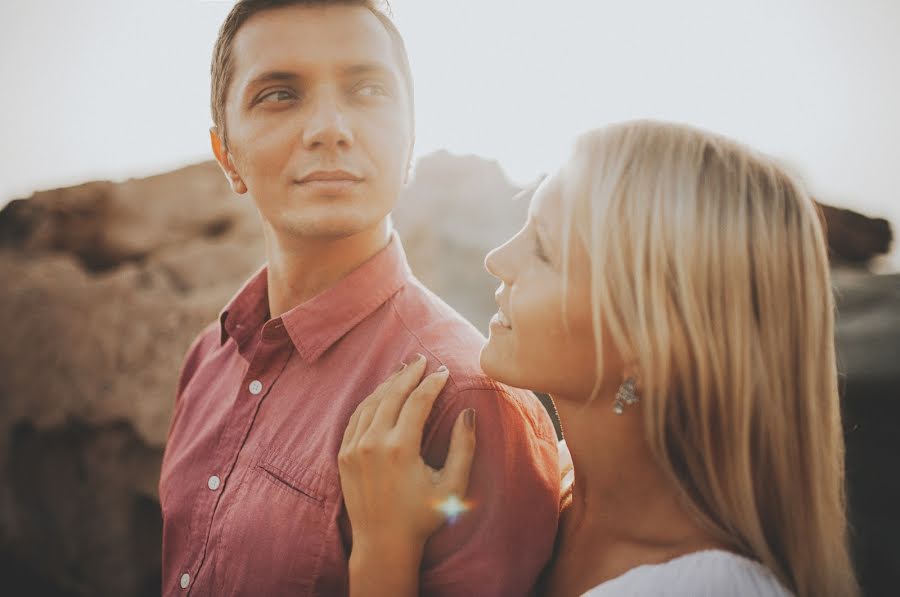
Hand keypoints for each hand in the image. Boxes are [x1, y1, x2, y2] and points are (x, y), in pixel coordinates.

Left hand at [338, 354, 476, 553]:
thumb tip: (468, 413)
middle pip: (392, 395)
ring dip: (388, 384)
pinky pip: (356, 418)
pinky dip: (370, 401)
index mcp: (400, 448)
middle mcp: (373, 443)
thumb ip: (463, 448)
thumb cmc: (422, 517)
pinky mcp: (344, 455)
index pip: (418, 401)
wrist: (383, 544)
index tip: (444, 371)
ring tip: (403, 370)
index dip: (432, 383)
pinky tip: (381, 394)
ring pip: (371, 403)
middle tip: (421, 359)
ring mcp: (354, 448)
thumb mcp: (452, 486)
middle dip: (408, 374)